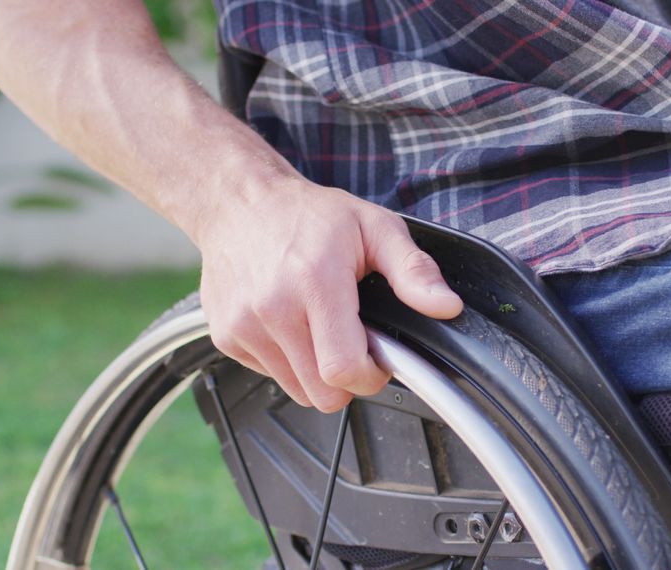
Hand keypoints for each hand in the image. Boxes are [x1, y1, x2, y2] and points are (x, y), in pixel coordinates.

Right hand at [196, 176, 462, 411]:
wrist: (240, 202)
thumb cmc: (309, 215)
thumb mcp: (375, 227)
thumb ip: (414, 271)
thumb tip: (445, 306)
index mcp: (315, 281)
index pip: (345, 370)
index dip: (372, 376)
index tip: (378, 358)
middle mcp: (273, 308)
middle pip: (323, 394)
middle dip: (348, 379)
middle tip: (352, 341)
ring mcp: (243, 325)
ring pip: (297, 391)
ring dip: (317, 372)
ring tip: (320, 326)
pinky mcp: (225, 337)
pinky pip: (271, 375)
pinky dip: (288, 361)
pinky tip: (291, 324)